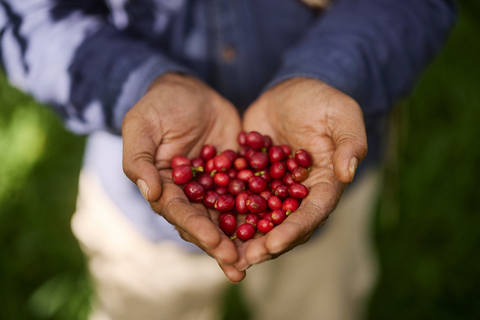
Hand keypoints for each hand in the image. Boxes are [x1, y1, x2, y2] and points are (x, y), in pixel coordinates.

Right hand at [122, 73, 244, 281]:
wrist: (188, 90)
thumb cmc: (158, 106)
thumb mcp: (141, 127)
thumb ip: (139, 160)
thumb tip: (150, 193)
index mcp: (164, 187)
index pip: (179, 213)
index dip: (196, 229)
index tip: (214, 242)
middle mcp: (190, 194)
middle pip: (205, 223)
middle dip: (221, 244)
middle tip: (240, 263)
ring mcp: (215, 186)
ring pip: (229, 215)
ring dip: (243, 236)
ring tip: (261, 254)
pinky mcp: (236, 174)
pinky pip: (249, 193)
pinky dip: (262, 208)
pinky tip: (279, 222)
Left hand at [236, 77, 367, 270]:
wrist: (292, 90)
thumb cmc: (323, 101)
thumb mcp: (343, 116)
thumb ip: (350, 144)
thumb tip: (348, 173)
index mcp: (324, 184)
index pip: (312, 213)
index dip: (293, 231)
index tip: (273, 245)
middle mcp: (299, 193)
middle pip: (284, 224)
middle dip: (265, 244)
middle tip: (243, 260)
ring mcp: (274, 187)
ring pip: (259, 218)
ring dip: (243, 236)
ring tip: (223, 253)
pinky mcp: (252, 177)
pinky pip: (239, 196)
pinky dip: (226, 210)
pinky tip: (206, 222)